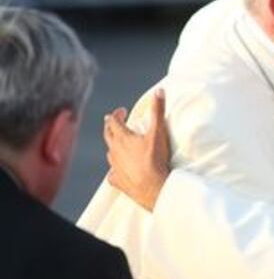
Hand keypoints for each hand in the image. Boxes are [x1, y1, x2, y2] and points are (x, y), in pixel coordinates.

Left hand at [103, 88, 170, 210]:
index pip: (114, 122)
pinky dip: (115, 170)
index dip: (117, 114)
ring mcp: (115, 167)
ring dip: (113, 147)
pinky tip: (117, 171)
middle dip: (110, 127)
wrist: (153, 187)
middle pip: (108, 136)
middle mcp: (115, 151)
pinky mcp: (118, 180)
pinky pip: (112, 174)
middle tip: (112, 122)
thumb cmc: (155, 159)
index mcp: (123, 138)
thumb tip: (159, 91)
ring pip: (110, 154)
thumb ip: (158, 111)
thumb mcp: (158, 132)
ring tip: (118, 145)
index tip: (122, 110)